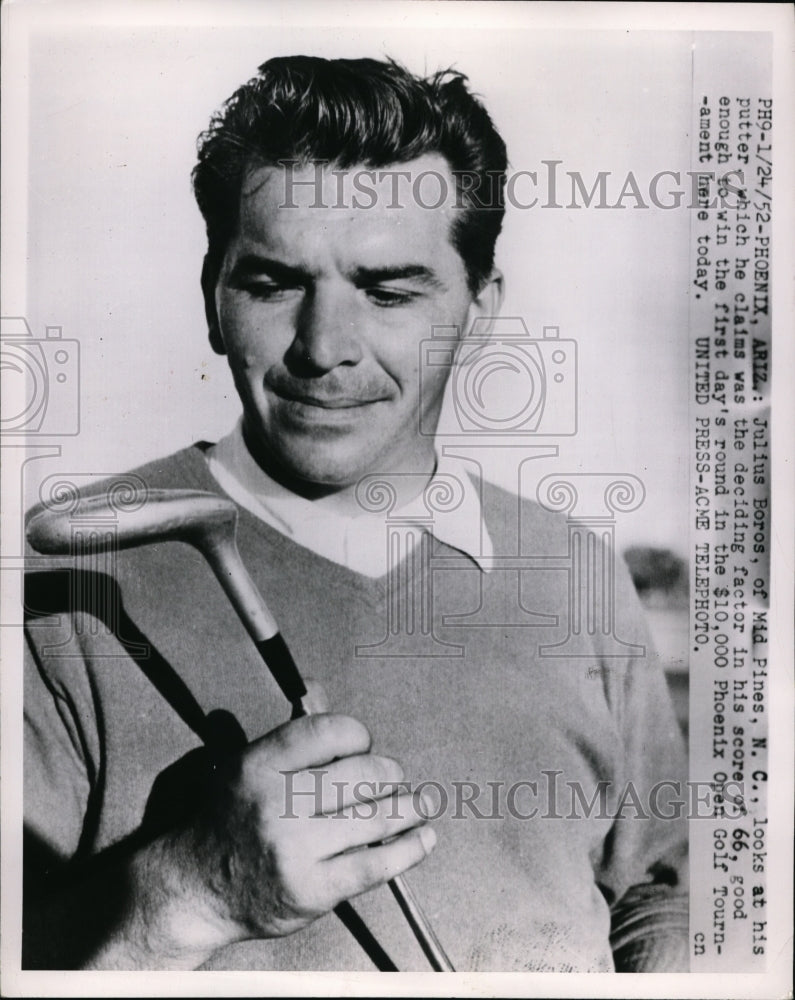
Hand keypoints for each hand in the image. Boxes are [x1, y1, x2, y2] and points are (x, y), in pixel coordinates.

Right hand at [138, 682, 435, 959]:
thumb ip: (289, 737)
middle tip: (394, 777)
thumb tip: (320, 690)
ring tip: (423, 803)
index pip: (328, 732)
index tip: (364, 744)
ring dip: (409, 808)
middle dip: (388, 773)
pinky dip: (408, 850)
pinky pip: (375, 865)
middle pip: (360, 775)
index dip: (358, 735)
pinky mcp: (312, 890)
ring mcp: (295, 850)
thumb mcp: (245, 767)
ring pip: (374, 818)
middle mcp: (276, 805)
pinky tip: (423, 838)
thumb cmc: (227, 823)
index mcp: (258, 766)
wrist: (195, 889)